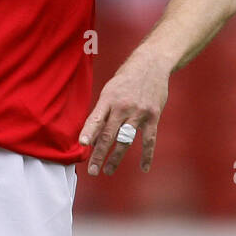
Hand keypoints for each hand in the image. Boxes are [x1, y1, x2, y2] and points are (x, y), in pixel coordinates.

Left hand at [79, 53, 168, 175]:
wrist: (151, 64)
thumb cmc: (126, 80)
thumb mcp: (109, 90)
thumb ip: (102, 112)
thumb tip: (92, 137)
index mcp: (108, 99)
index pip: (96, 118)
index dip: (88, 132)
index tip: (82, 144)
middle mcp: (123, 107)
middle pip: (109, 134)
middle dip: (99, 154)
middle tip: (92, 170)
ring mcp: (139, 113)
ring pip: (125, 140)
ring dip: (116, 158)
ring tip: (107, 170)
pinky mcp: (153, 116)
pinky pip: (149, 140)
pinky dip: (147, 155)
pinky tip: (143, 168)